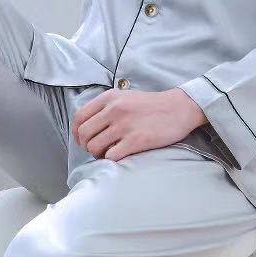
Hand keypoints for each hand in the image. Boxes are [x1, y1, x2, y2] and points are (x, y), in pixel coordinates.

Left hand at [70, 87, 206, 161]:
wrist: (179, 108)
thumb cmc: (151, 105)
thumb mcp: (125, 96)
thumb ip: (105, 106)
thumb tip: (86, 125)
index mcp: (109, 97)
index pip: (79, 117)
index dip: (76, 132)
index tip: (82, 140)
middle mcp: (114, 110)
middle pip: (84, 134)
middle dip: (86, 146)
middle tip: (96, 149)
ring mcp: (124, 125)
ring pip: (95, 147)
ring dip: (98, 154)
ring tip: (108, 153)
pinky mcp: (136, 140)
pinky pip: (111, 156)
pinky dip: (111, 160)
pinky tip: (120, 156)